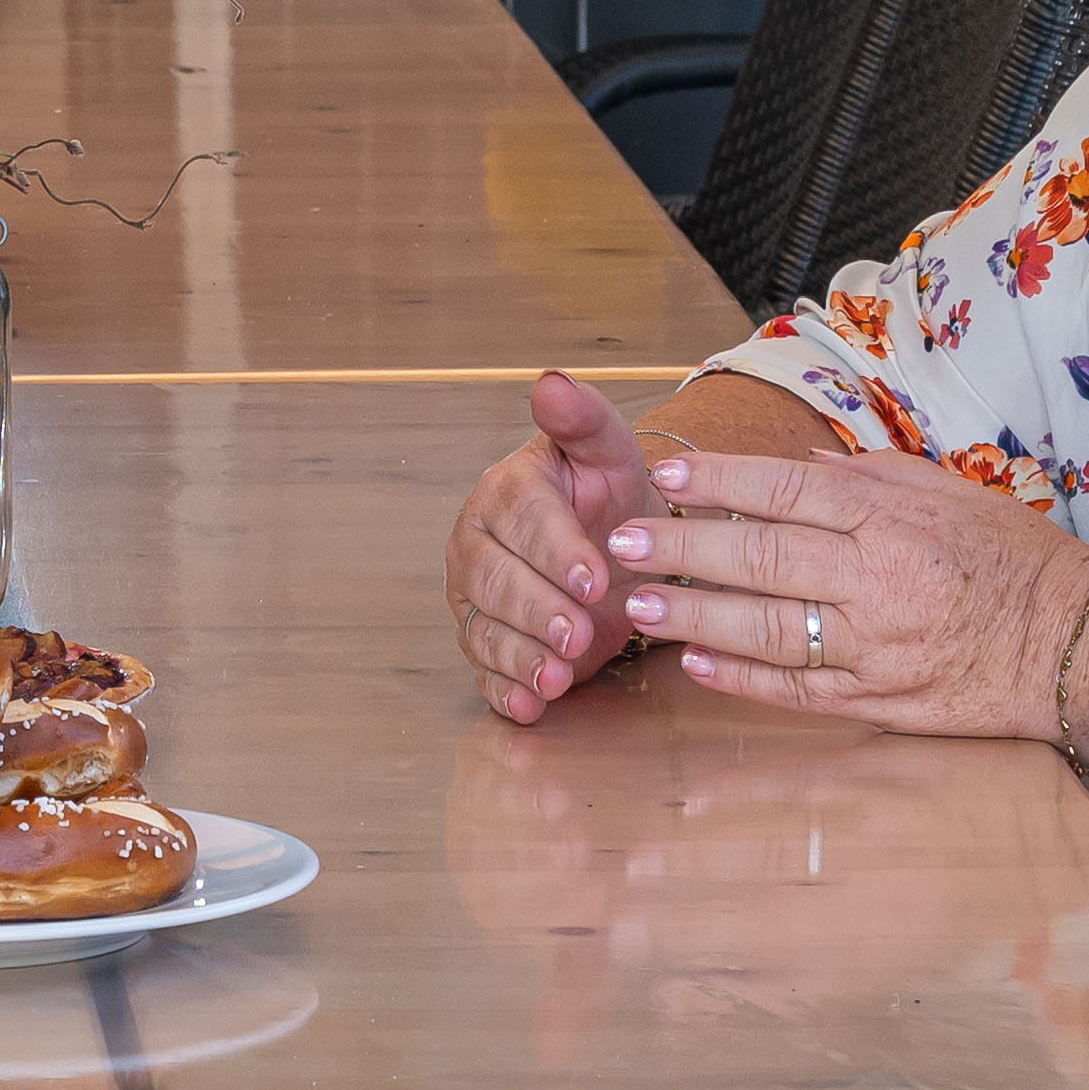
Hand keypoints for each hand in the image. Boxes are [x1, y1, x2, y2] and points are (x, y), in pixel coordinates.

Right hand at [448, 371, 666, 723]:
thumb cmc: (608, 498)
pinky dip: (506, 692)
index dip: (556, 551)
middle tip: (576, 633)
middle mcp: (477, 545)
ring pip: (486, 630)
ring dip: (521, 658)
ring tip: (557, 679)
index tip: (593, 578)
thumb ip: (584, 421)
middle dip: (537, 611)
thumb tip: (551, 383)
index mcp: (504, 492)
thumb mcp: (610, 454)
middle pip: (496, 581)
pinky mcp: (484, 643)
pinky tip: (530, 706)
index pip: (521, 519)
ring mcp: (474, 598)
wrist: (614, 547)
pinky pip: (484, 671)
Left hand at [601, 429, 1088, 752]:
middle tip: (620, 540)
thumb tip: (797, 468)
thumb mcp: (950, 492)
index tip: (664, 474)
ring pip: (768, 627)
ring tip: (640, 603)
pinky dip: (742, 677)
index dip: (718, 482)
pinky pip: (798, 688)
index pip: (786, 490)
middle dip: (683, 547)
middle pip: (762, 557)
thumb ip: (870, 478)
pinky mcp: (881, 701)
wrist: (1076, 647)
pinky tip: (696, 660)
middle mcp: (878, 580)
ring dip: (696, 614)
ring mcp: (876, 647)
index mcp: (893, 518)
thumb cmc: (1016, 559)